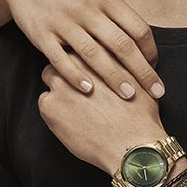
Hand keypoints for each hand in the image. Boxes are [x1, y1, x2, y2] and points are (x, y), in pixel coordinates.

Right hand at [0, 0, 162, 99]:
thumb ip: (119, 14)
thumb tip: (145, 41)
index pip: (138, 28)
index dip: (151, 51)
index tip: (156, 68)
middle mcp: (87, 10)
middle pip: (122, 44)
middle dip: (142, 71)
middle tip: (156, 92)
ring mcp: (64, 22)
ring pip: (94, 54)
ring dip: (114, 77)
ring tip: (129, 96)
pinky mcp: (41, 34)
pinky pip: (60, 58)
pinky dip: (75, 75)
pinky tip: (89, 90)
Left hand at [38, 53, 165, 175]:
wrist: (131, 143)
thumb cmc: (140, 113)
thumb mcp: (141, 79)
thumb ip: (128, 63)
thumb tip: (129, 58)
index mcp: (100, 53)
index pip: (85, 43)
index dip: (87, 55)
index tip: (90, 65)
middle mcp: (78, 63)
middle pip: (65, 55)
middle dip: (70, 66)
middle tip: (80, 81)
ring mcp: (61, 83)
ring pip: (51, 75)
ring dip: (60, 84)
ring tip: (72, 99)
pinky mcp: (50, 106)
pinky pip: (45, 101)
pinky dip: (54, 107)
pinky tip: (70, 117)